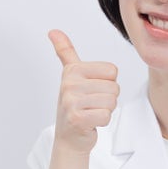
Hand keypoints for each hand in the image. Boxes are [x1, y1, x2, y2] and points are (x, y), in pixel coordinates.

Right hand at [49, 29, 118, 153]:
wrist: (69, 137)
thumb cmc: (74, 105)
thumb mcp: (70, 76)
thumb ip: (65, 53)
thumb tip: (54, 31)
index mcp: (73, 70)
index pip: (112, 71)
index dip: (107, 83)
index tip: (92, 91)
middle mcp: (69, 84)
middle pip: (114, 88)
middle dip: (107, 99)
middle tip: (91, 105)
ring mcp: (71, 102)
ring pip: (111, 102)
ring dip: (105, 111)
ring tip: (90, 112)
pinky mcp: (77, 119)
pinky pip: (106, 115)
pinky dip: (102, 121)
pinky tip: (90, 122)